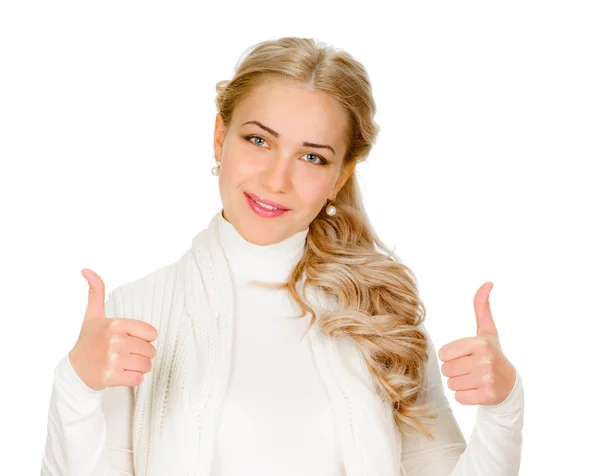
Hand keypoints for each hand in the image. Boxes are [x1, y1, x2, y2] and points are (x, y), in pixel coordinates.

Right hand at [68, 268, 157, 390]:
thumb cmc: (88, 341)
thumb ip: (95, 292)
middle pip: (151, 350)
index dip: (144, 339)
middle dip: (142, 354)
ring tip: (124, 364)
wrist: (74, 370)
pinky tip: (120, 374)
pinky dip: (133, 379)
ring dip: (138, 367)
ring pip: (146, 365)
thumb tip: (86, 270)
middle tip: (126, 354)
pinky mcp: (112, 376)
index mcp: (115, 324)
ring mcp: (113, 359)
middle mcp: (115, 340)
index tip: (130, 339)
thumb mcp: (93, 315)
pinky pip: (138, 379)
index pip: (151, 333)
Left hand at [438, 282, 516, 405]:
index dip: (451, 356)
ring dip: (459, 383)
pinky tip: (477, 390)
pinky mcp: (487, 396)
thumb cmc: (492, 354)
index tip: (466, 356)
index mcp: (480, 343)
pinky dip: (465, 396)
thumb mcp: (486, 331)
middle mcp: (484, 360)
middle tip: (471, 369)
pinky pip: (459, 397)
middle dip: (455, 370)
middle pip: (447, 369)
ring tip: (474, 379)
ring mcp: (487, 379)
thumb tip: (487, 283)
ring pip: (452, 384)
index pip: (444, 353)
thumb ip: (481, 307)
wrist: (510, 385)